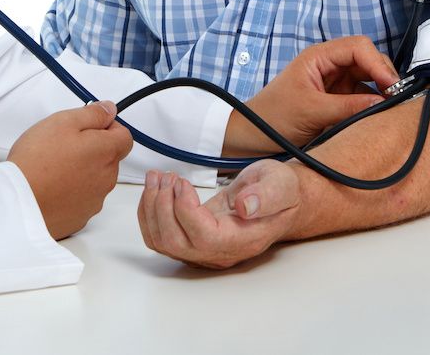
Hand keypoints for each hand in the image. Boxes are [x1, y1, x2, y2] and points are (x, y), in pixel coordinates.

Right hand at [9, 101, 134, 239]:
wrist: (19, 201)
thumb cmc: (37, 161)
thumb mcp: (63, 121)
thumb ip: (92, 114)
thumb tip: (109, 110)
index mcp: (105, 152)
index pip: (124, 136)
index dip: (108, 128)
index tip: (89, 127)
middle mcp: (106, 179)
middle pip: (109, 159)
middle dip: (92, 150)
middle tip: (63, 146)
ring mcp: (94, 201)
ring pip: (95, 180)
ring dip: (82, 172)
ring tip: (53, 169)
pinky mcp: (80, 217)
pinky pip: (82, 200)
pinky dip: (71, 193)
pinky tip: (52, 187)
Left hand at [138, 160, 300, 268]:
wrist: (278, 201)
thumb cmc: (280, 193)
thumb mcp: (281, 185)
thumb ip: (267, 196)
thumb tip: (246, 207)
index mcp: (243, 240)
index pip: (203, 237)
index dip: (185, 210)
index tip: (182, 183)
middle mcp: (220, 252)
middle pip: (175, 243)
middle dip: (162, 206)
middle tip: (166, 177)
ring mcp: (203, 250)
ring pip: (162, 242)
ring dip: (151, 208)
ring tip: (158, 178)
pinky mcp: (190, 241)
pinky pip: (159, 237)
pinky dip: (148, 213)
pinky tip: (155, 190)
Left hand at [224, 36, 399, 155]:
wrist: (252, 137)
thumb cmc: (273, 117)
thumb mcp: (312, 111)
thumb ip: (349, 107)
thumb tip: (382, 104)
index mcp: (319, 57)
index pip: (358, 47)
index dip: (378, 63)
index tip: (391, 85)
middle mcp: (329, 65)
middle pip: (368, 60)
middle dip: (384, 75)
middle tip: (396, 98)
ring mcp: (334, 82)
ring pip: (369, 79)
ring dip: (381, 90)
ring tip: (391, 108)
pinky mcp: (337, 100)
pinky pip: (362, 97)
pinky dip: (373, 104)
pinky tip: (379, 115)